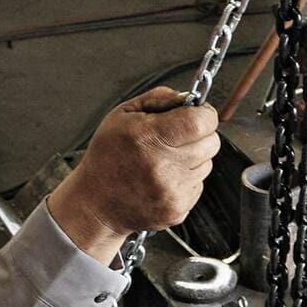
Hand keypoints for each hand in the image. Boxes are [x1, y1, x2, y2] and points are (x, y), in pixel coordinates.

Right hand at [51, 87, 219, 260]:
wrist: (95, 204)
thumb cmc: (107, 157)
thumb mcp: (122, 115)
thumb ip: (158, 99)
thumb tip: (188, 98)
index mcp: (149, 138)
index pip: (201, 121)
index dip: (204, 114)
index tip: (197, 113)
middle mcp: (163, 166)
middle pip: (211, 142)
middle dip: (200, 135)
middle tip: (177, 137)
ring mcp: (172, 191)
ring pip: (207, 164)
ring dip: (193, 158)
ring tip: (165, 160)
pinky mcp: (178, 209)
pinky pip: (198, 185)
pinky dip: (186, 179)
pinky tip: (164, 178)